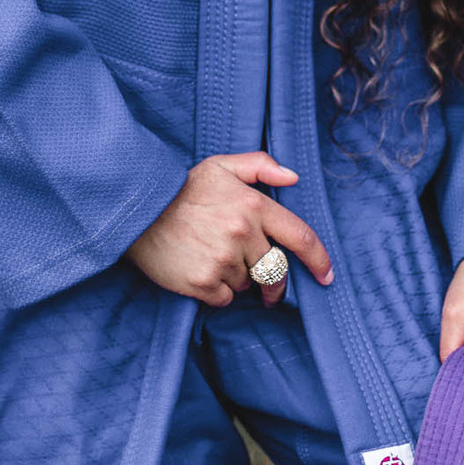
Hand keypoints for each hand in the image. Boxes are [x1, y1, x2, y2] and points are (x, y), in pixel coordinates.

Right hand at [125, 151, 333, 306]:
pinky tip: (202, 273)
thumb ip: (260, 166)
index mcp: (253, 205)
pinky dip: (217, 292)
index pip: (300, 237)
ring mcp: (223, 260)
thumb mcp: (220, 166)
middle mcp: (242, 234)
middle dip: (274, 282)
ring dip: (239, 279)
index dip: (319, 260)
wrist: (137, 211)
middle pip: (276, 270)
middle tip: (267, 287)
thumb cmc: (182, 189)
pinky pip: (224, 299)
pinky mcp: (202, 283)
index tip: (326, 276)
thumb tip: (294, 178)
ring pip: (248, 284)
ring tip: (215, 261)